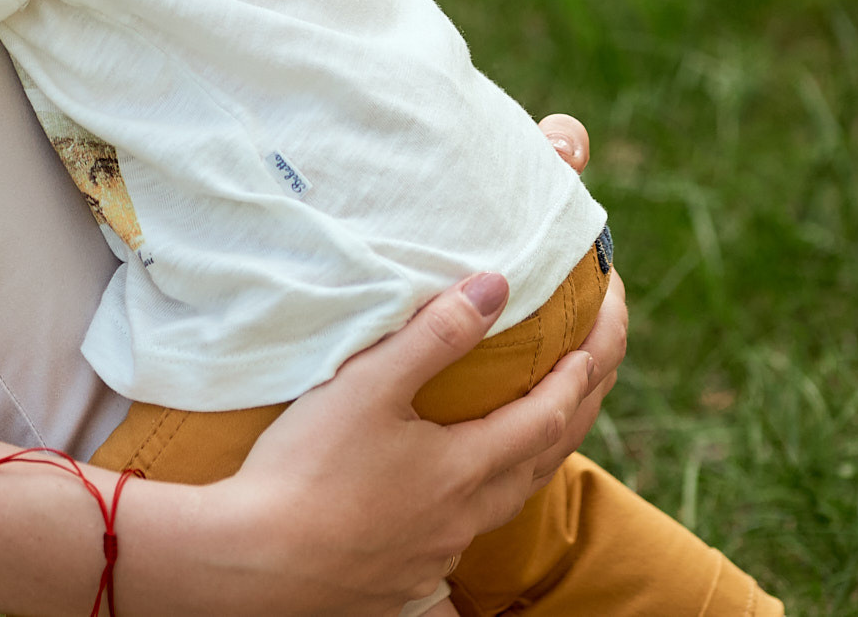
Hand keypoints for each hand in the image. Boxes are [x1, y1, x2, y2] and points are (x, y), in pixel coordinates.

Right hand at [189, 112, 620, 615]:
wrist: (255, 563)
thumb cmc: (307, 472)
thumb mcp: (366, 388)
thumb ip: (434, 336)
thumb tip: (497, 285)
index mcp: (467, 466)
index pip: (550, 412)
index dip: (583, 368)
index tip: (602, 329)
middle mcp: (467, 514)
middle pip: (547, 458)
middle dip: (582, 405)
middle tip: (598, 363)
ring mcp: (438, 550)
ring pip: (509, 500)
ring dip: (538, 454)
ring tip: (541, 426)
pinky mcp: (404, 573)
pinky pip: (467, 530)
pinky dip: (484, 494)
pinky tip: (454, 491)